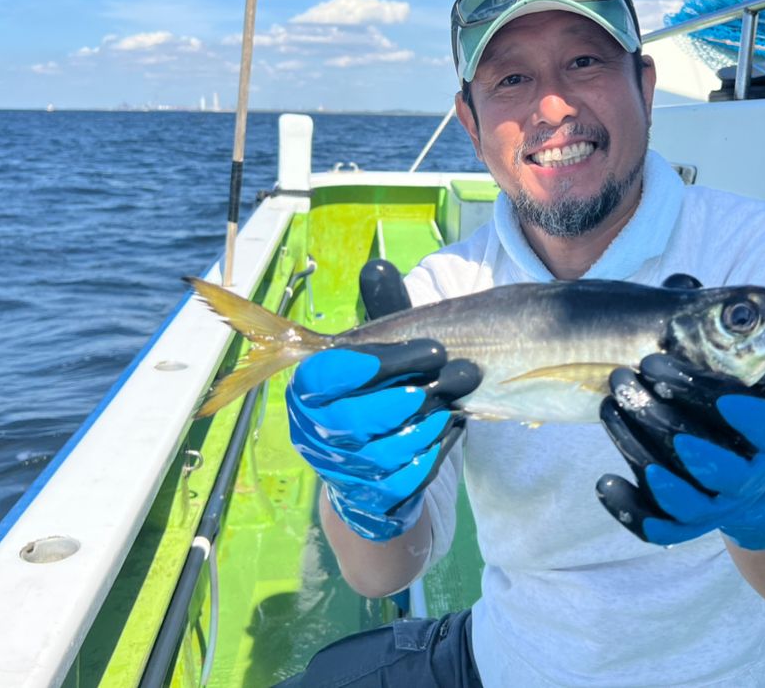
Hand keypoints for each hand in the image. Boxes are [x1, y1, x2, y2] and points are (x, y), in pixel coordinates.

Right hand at [286, 260, 479, 540]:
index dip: (376, 361)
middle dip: (415, 393)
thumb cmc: (377, 397)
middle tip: (458, 373)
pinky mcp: (369, 499)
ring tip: (457, 402)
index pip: (327, 374)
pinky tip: (449, 431)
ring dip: (431, 423)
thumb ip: (380, 318)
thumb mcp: (378, 355)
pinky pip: (406, 478)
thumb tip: (377, 265)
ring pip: (387, 449)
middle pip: (357, 416)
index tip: (429, 349)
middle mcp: (313, 433)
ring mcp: (340, 471)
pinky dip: (434, 453)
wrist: (374, 474)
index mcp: (306, 391)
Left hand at [596, 354, 764, 549]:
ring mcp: (715, 510)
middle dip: (663, 421)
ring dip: (641, 456)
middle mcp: (744, 483)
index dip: (748, 418)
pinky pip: (659, 528)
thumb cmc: (735, 432)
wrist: (752, 491)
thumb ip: (709, 385)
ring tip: (613, 414)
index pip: (763, 430)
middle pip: (713, 468)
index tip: (724, 400)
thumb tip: (653, 364)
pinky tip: (606, 481)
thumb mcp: (738, 401)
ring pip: (683, 501)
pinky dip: (631, 509)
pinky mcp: (686, 527)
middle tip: (630, 384)